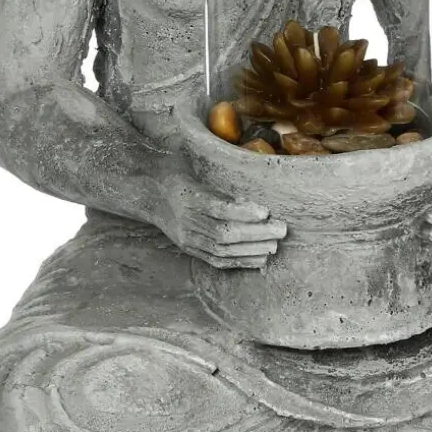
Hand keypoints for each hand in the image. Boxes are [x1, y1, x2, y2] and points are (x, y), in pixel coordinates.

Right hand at [162, 174, 283, 268]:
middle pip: (223, 232)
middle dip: (256, 234)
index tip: (266, 212)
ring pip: (221, 249)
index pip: (218, 208)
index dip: (243, 212)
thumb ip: (221, 186)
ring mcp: (187, 238)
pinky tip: (259, 259)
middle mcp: (186, 221)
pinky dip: (239, 261)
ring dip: (252, 250)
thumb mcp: (195, 170)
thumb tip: (253, 200)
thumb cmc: (180, 176)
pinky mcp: (189, 248)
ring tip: (274, 245)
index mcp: (188, 196)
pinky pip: (215, 260)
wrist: (150, 194)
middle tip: (281, 229)